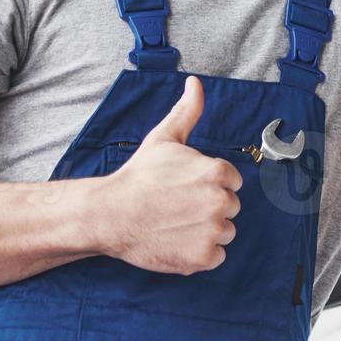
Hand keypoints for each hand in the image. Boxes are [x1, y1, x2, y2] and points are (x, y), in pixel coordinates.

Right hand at [85, 75, 241, 274]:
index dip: (208, 184)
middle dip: (209, 208)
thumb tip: (195, 82)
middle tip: (178, 207)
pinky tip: (177, 242)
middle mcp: (220, 201)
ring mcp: (212, 231)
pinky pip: (216, 257)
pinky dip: (199, 254)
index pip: (231, 181)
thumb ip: (187, 111)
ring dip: (206, 232)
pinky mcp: (203, 258)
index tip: (185, 188)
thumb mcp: (163, 138)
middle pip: (230, 207)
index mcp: (217, 172)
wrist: (110, 215)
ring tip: (176, 224)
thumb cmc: (138, 176)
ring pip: (225, 232)